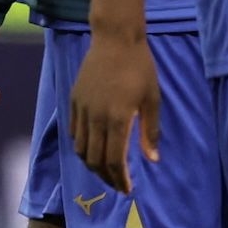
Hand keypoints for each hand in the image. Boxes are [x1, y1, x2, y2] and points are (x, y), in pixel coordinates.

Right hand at [68, 30, 159, 193]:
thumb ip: (150, 132)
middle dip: (106, 177)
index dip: (120, 179)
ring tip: (105, 170)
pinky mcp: (74, 100)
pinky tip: (93, 148)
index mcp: (118, 119)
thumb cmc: (140, 67)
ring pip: (81, 149)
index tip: (127, 188)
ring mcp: (82, 109)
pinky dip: (82, 146)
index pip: (114, 160)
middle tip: (118, 184)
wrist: (116, 39)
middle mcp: (96, 118)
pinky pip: (74, 132)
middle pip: (95, 160)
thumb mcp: (152, 100)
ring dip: (92, 165)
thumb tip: (152, 159)